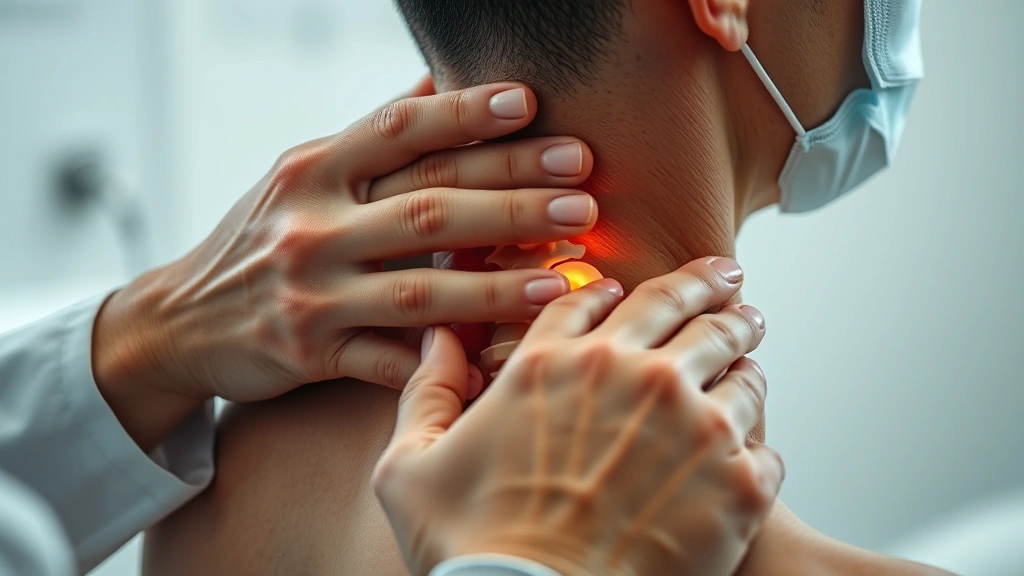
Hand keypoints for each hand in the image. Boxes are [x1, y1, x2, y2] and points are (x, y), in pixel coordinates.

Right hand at [93, 80, 597, 449]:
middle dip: (513, 197)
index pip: (400, 130)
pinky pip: (394, 362)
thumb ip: (369, 138)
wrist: (178, 321)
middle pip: (429, 206)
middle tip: (583, 190)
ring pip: (423, 289)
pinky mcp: (313, 355)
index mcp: (313, 169)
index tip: (530, 103)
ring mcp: (312, 295)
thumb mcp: (300, 175)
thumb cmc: (259, 239)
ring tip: (566, 275)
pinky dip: (451, 361)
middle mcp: (311, 227)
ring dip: (500, 284)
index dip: (466, 113)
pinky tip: (504, 357)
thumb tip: (436, 85)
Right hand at [374, 257, 784, 575]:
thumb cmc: (471, 553)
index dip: (611, 288)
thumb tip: (437, 338)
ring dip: (742, 345)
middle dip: (707, 285)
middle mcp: (629, 377)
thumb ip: (427, 392)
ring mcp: (692, 424)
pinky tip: (750, 439)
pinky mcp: (737, 481)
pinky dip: (756, 436)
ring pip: (737, 358)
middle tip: (727, 277)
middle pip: (682, 305)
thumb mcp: (410, 468)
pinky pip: (764, 440)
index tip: (626, 288)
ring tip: (751, 341)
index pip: (593, 297)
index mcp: (551, 365)